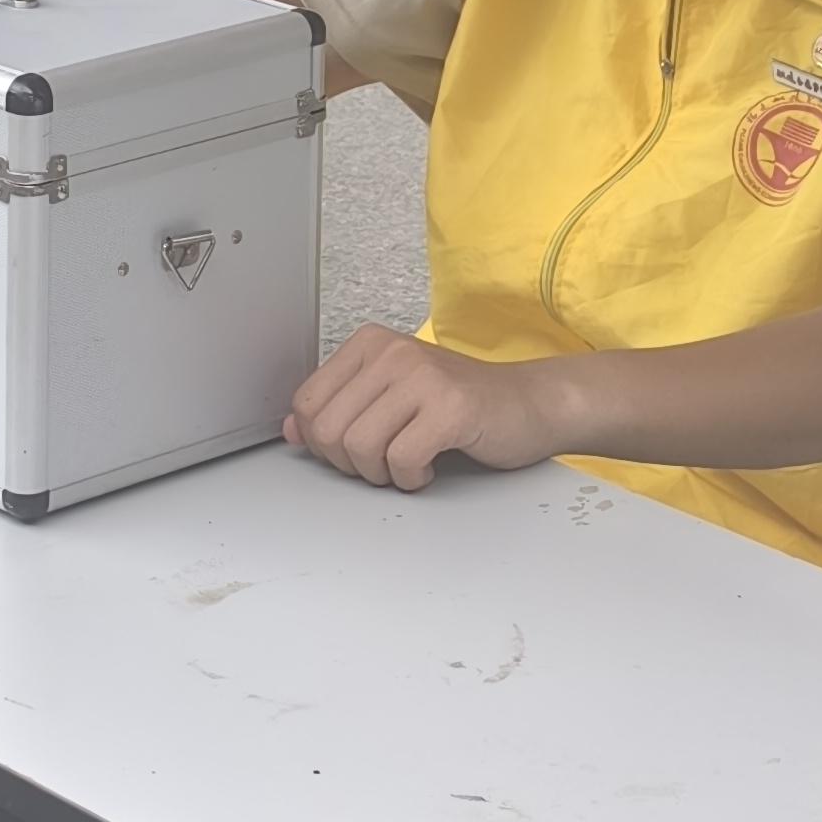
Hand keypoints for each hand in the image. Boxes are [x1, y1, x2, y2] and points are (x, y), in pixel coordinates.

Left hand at [284, 326, 570, 490]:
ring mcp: (423, 376)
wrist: (530, 404)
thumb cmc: (460, 405)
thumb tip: (291, 430)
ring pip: (359, 446)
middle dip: (349, 463)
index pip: (307, 402)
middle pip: (328, 429)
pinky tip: (428, 466)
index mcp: (370, 343)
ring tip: (406, 462)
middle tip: (381, 462)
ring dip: (381, 473)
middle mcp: (393, 352)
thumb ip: (339, 410)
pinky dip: (410, 478)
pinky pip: (400, 459)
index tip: (352, 448)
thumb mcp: (390, 399)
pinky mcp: (451, 407)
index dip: (322, 441)